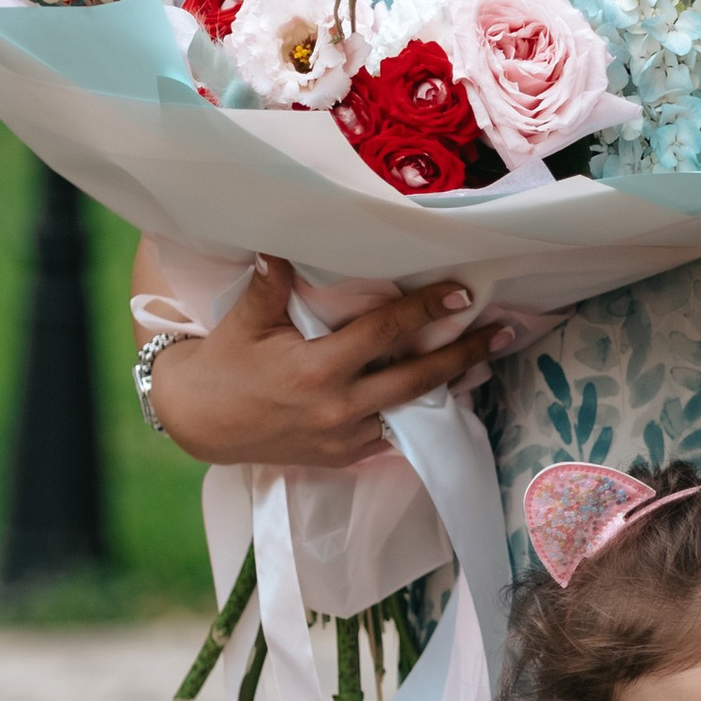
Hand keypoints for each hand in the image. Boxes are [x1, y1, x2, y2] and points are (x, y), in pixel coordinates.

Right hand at [146, 255, 516, 469]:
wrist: (198, 424)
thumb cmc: (222, 366)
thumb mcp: (245, 321)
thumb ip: (271, 285)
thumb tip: (280, 243)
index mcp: (318, 370)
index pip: (385, 333)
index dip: (425, 311)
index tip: (462, 294)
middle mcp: (340, 408)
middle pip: (416, 379)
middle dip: (462, 354)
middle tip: (502, 333)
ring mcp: (346, 437)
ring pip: (412, 410)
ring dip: (450, 387)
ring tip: (486, 362)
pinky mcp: (345, 456)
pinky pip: (393, 434)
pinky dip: (418, 413)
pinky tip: (444, 394)